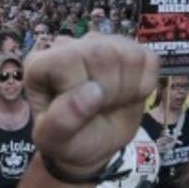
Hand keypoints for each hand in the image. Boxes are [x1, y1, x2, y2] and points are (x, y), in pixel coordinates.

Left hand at [24, 34, 158, 176]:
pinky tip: (126, 94)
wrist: (94, 144)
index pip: (70, 60)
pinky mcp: (128, 48)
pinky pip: (148, 60)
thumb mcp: (54, 141)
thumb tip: (93, 91)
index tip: (82, 111)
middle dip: (108, 92)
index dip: (85, 91)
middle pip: (103, 54)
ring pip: (129, 56)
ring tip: (109, 103)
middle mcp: (68, 46)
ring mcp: (100, 43)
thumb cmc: (69, 140)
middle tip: (99, 109)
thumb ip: (62, 121)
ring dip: (127, 90)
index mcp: (40, 64)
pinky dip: (144, 85)